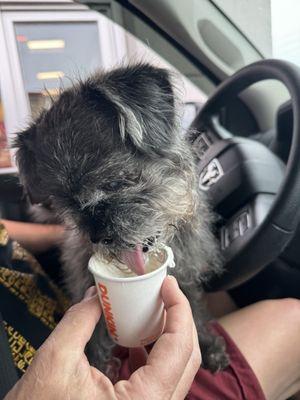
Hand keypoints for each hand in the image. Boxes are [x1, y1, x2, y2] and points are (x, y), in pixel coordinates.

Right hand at [5, 276, 200, 399]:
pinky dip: (152, 354)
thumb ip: (80, 320)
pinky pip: (159, 380)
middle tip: (164, 293)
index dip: (178, 308)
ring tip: (152, 311)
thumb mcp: (56, 359)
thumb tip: (96, 295)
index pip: (179, 347)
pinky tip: (135, 340)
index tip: (169, 284)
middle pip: (186, 357)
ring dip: (166, 335)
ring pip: (176, 368)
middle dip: (178, 318)